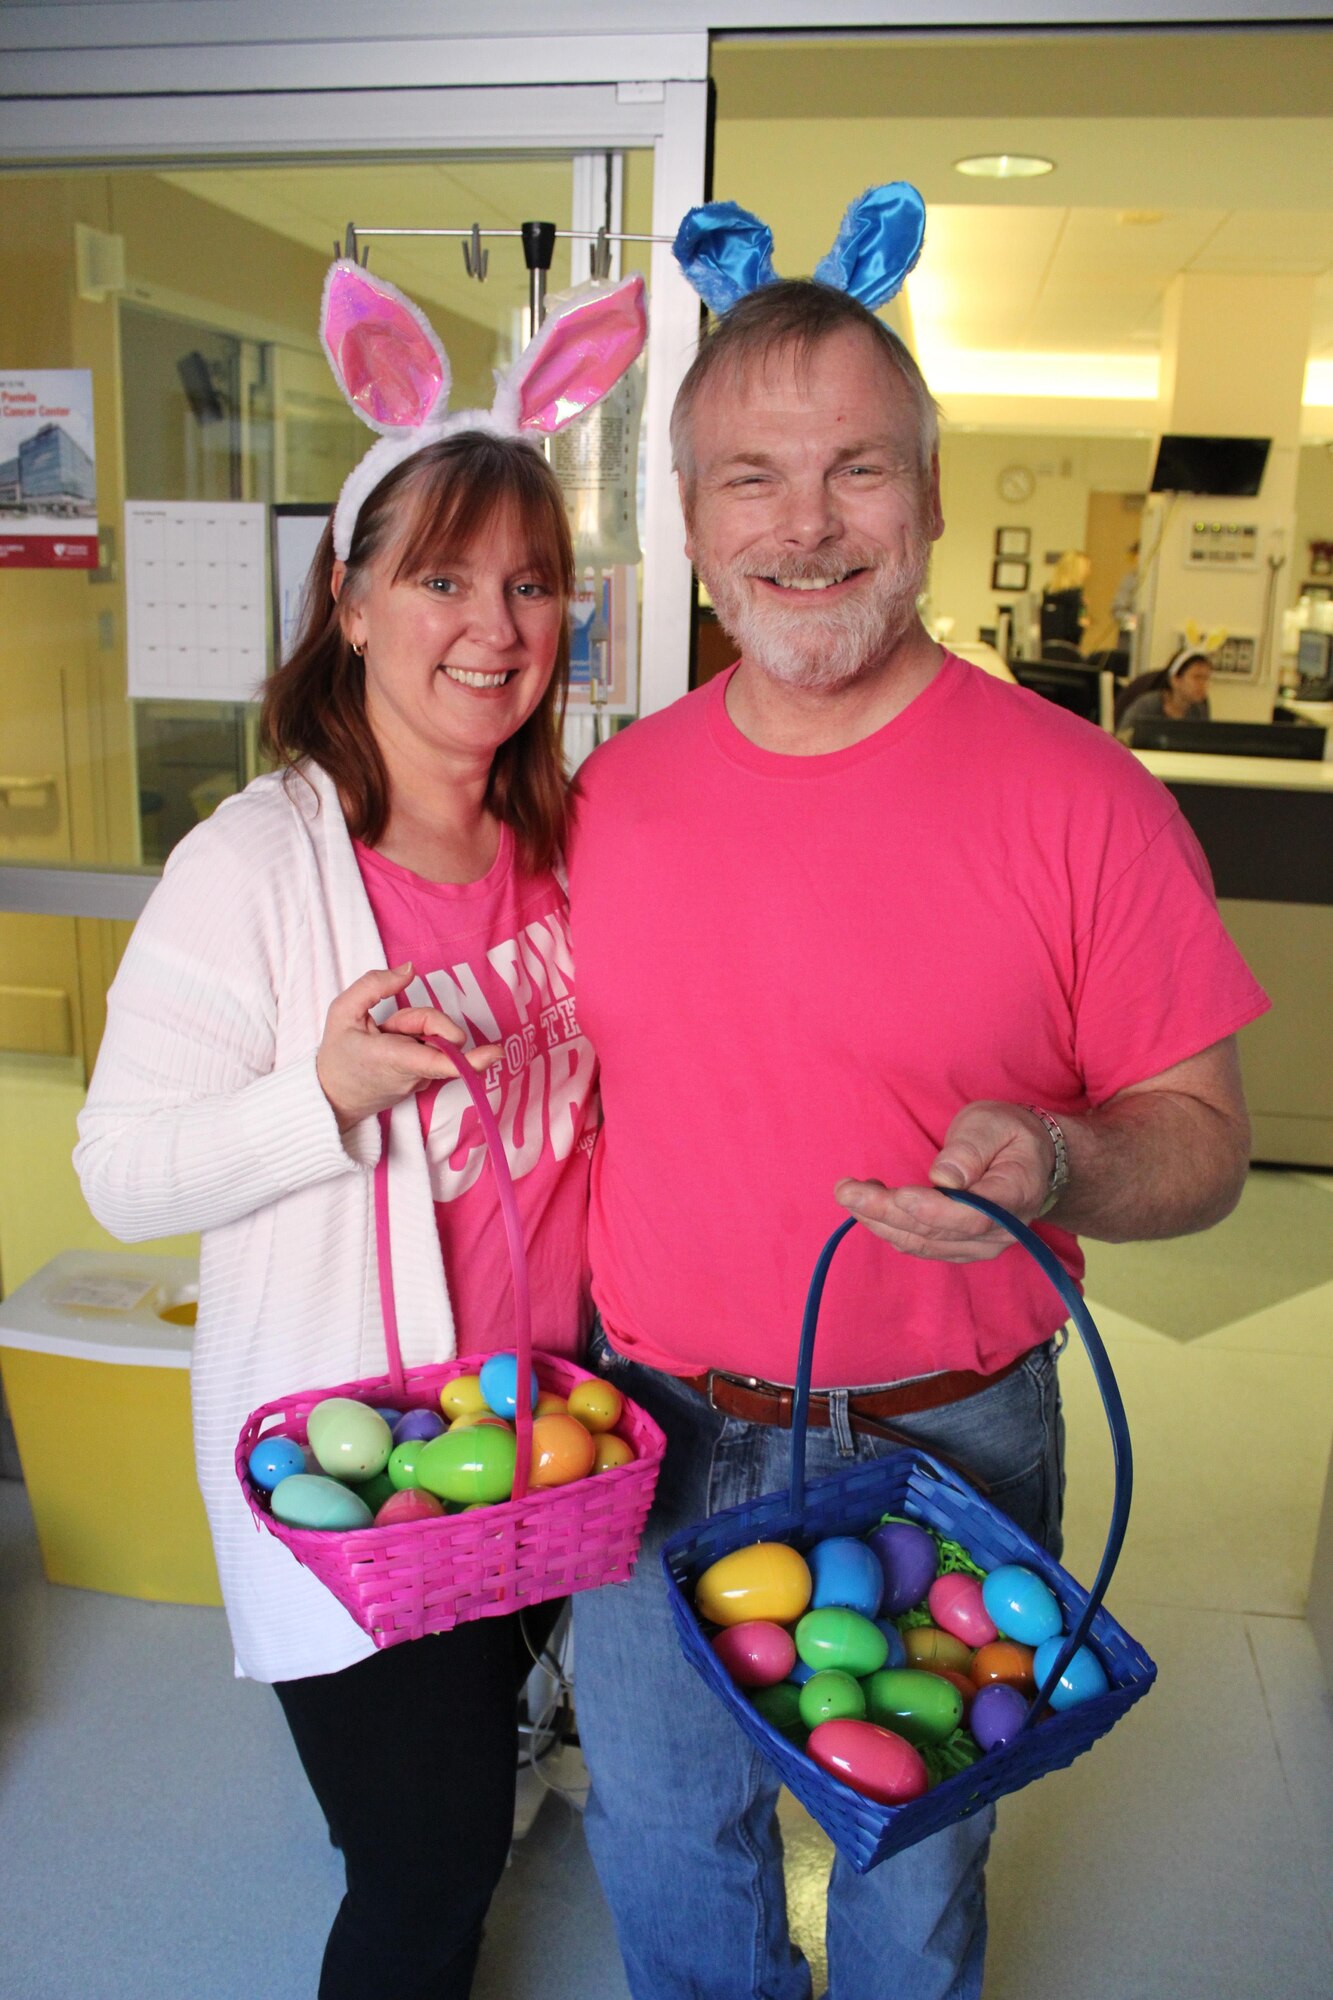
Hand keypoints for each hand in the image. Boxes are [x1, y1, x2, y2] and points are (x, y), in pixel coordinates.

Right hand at [316, 963, 500, 1131]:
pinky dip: (418, 1044)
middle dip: (423, 1020)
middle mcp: (413, 1075)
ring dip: (416, 1032)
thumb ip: (375, 984)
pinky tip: (394, 1049)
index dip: (471, 1059)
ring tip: (385, 1039)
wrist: (331, 1097)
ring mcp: (421, 1082)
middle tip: (388, 1027)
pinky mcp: (424, 1084)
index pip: (439, 1060)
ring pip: (437, 1043)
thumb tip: (410, 969)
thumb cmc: (337, 1053)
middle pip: (441, 1035)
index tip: (497, 1053)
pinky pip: (433, 1054)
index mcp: (393, 1058)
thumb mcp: (342, 1010)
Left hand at [834, 1101, 1056, 1262]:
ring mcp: (978, 1246)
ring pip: (922, 1243)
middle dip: (887, 1212)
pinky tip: (865, 1204)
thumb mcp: (993, 1124)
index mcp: (1016, 1195)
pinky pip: (918, 1245)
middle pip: (938, 1231)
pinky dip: (887, 1227)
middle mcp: (1000, 1232)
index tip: (899, 1196)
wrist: (1027, 1160)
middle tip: (847, 1189)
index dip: (935, 1210)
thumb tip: (943, 1178)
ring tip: (849, 1192)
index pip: (975, 1215)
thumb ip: (971, 1149)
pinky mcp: (957, 1247)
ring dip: (879, 1221)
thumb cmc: (1008, 1134)